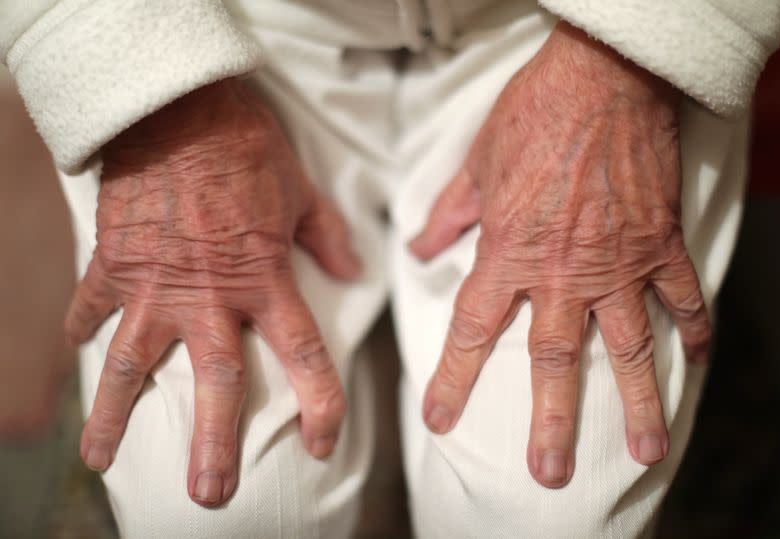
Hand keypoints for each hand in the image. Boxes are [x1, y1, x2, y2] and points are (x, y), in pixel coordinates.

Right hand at [64, 78, 360, 505]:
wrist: (178, 108)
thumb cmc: (246, 148)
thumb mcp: (300, 193)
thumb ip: (327, 237)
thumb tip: (353, 268)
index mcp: (263, 282)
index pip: (302, 357)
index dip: (318, 405)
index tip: (321, 444)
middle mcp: (209, 296)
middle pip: (216, 383)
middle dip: (213, 443)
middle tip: (210, 495)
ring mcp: (153, 285)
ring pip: (132, 364)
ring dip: (115, 416)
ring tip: (100, 459)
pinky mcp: (112, 264)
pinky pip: (89, 307)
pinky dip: (80, 329)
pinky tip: (74, 351)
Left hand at [410, 22, 710, 487]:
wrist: (601, 77)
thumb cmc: (534, 115)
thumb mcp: (477, 165)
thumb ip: (450, 215)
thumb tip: (423, 248)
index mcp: (509, 254)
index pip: (473, 331)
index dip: (453, 380)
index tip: (441, 421)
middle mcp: (563, 272)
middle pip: (553, 360)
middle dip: (551, 422)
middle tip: (550, 470)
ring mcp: (619, 262)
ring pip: (629, 347)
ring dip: (640, 401)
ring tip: (648, 450)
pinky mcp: (661, 242)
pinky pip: (683, 296)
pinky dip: (694, 328)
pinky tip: (698, 361)